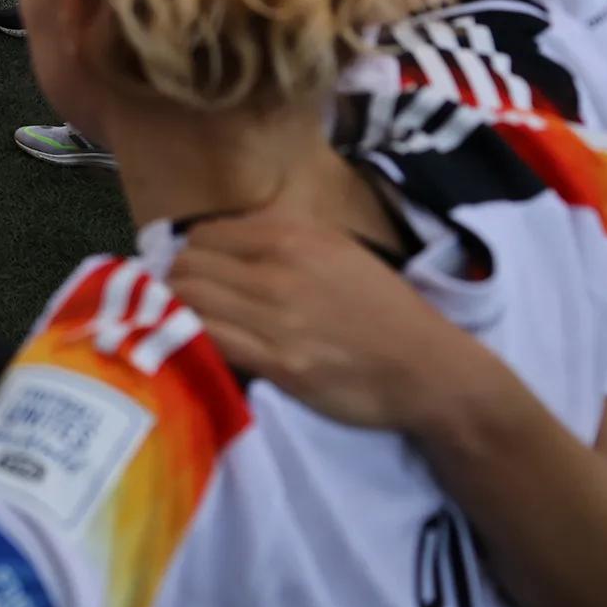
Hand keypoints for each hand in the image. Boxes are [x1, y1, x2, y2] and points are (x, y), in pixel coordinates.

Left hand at [166, 211, 463, 430]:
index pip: (204, 236)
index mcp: (293, 237)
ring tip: (183, 325)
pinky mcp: (279, 362)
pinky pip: (207, 340)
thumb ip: (281, 239)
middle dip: (176, 284)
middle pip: (188, 267)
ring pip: (188, 301)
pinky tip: (196, 347)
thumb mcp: (337, 250)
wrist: (430, 369)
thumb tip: (221, 242)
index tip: (194, 275)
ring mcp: (278, 317)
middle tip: (182, 303)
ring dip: (176, 313)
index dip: (191, 256)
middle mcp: (280, 270)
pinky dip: (190, 340)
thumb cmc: (383, 310)